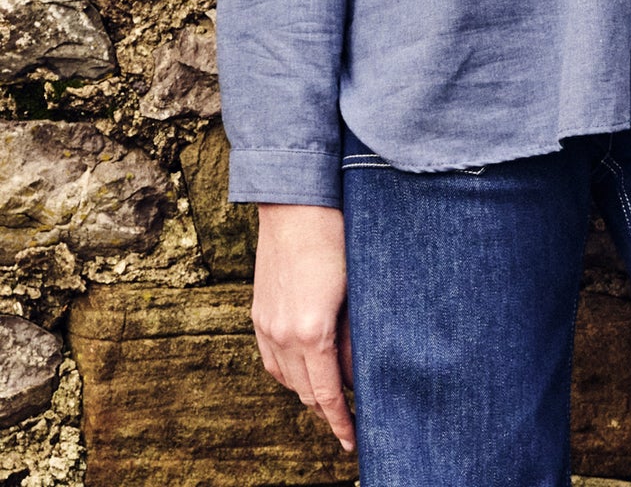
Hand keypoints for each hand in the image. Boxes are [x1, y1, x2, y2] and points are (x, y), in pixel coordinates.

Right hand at [251, 203, 355, 452]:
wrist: (295, 203)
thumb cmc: (336, 239)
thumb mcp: (357, 290)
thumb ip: (354, 337)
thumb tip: (358, 372)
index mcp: (311, 332)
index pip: (327, 395)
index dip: (341, 423)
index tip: (354, 441)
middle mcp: (282, 335)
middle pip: (305, 392)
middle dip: (327, 409)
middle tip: (350, 417)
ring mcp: (266, 324)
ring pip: (285, 379)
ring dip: (307, 390)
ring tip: (332, 391)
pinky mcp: (258, 313)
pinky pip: (270, 359)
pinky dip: (288, 371)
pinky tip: (305, 366)